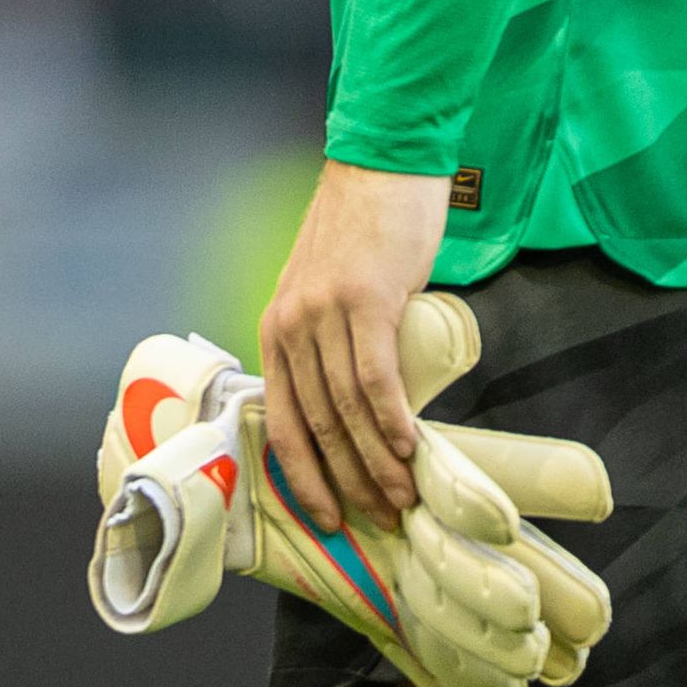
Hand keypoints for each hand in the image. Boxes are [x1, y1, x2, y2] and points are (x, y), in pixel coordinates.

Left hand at [258, 160, 452, 530]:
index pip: (283, 421)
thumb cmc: (363, 232)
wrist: (381, 166)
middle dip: (349, 482)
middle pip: (317, 424)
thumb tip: (360, 408)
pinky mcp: (364, 300)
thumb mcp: (328, 292)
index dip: (306, 477)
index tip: (329, 519)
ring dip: (378, 462)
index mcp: (277, 330)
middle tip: (383, 519)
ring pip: (348, 409)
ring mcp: (325, 313)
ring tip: (405, 498)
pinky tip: (409, 449)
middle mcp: (291, 326)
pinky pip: (375, 377)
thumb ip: (331, 342)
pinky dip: (392, 420)